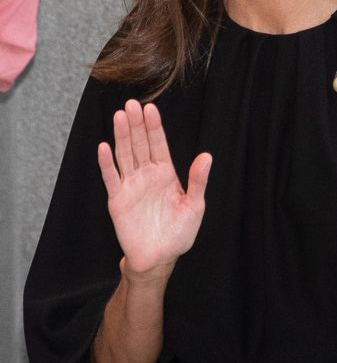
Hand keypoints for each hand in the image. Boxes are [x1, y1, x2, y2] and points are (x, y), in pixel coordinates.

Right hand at [96, 100, 211, 278]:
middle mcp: (147, 176)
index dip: (154, 127)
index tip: (150, 108)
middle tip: (131, 104)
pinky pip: (111, 178)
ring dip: (121, 136)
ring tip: (119, 116)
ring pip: (125, 156)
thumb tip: (206, 155)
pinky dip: (106, 163)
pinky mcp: (117, 200)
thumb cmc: (179, 233)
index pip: (159, 145)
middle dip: (136, 125)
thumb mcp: (195, 205)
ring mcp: (131, 186)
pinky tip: (104, 147)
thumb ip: (198, 180)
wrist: (159, 258)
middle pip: (140, 145)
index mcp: (166, 174)